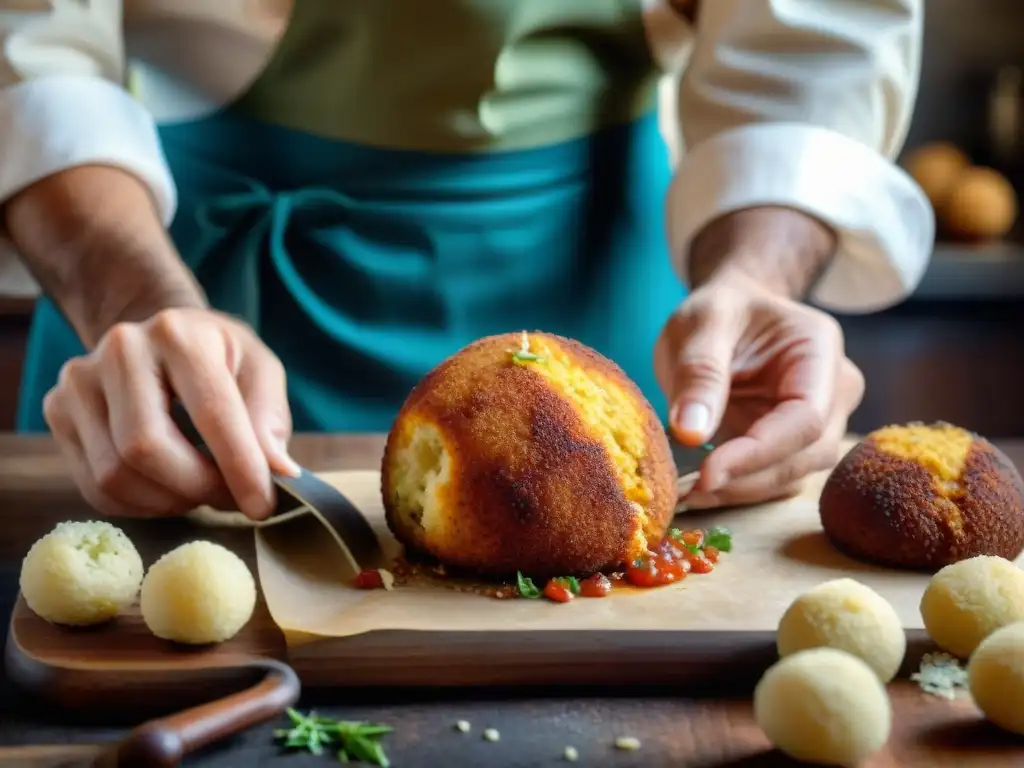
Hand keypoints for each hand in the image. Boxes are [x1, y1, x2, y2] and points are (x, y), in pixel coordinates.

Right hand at [43, 308, 299, 520]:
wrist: (159, 339)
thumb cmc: (218, 358)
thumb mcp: (259, 370)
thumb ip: (269, 419)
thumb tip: (277, 474)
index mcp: (178, 333)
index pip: (210, 413)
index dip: (239, 467)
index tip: (263, 505)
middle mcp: (120, 350)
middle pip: (146, 449)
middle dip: (197, 489)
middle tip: (231, 501)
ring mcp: (80, 381)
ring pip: (115, 474)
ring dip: (169, 502)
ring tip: (202, 491)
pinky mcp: (58, 411)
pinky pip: (95, 488)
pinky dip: (140, 505)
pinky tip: (168, 490)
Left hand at [654, 272, 864, 508]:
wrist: (729, 312)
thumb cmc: (720, 309)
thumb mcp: (700, 324)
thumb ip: (699, 373)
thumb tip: (690, 433)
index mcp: (820, 349)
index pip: (807, 417)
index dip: (759, 452)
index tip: (707, 472)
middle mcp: (833, 391)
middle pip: (807, 454)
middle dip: (748, 478)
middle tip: (690, 491)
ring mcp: (820, 422)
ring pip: (792, 474)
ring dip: (742, 490)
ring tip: (688, 492)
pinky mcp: (792, 444)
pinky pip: (773, 477)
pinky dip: (738, 488)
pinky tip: (699, 487)